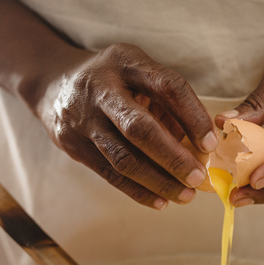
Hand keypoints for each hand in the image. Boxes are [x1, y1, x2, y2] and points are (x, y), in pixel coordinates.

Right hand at [30, 43, 218, 209]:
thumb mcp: (139, 72)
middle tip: (198, 178)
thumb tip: (202, 146)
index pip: (166, 86)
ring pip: (123, 159)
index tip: (210, 143)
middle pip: (140, 129)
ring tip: (185, 195)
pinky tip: (161, 201)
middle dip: (173, 158)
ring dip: (158, 181)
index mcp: (126, 63)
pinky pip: (109, 174)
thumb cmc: (113, 80)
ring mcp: (82, 119)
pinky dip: (138, 191)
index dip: (192, 115)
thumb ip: (167, 102)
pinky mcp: (72, 145)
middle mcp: (101, 89)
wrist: (52, 83)